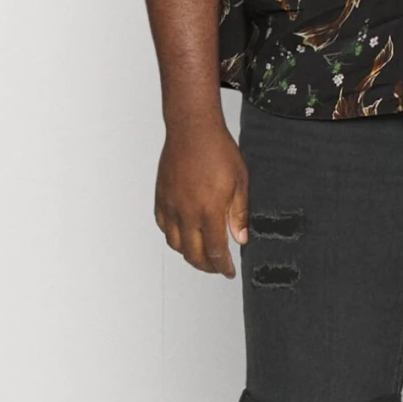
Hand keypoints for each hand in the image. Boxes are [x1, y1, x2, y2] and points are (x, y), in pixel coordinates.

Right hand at [155, 119, 247, 277]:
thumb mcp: (240, 182)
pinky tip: (183, 235)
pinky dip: (173, 236)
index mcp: (208, 211)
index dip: (222, 266)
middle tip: (216, 267)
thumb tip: (241, 239)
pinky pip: (163, 226)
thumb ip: (239, 213)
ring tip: (201, 255)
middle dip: (206, 266)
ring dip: (188, 254)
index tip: (228, 271)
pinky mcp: (161, 198)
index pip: (214, 250)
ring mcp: (170, 206)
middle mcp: (186, 213)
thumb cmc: (217, 150)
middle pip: (193, 253)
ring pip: (175, 243)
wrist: (192, 130)